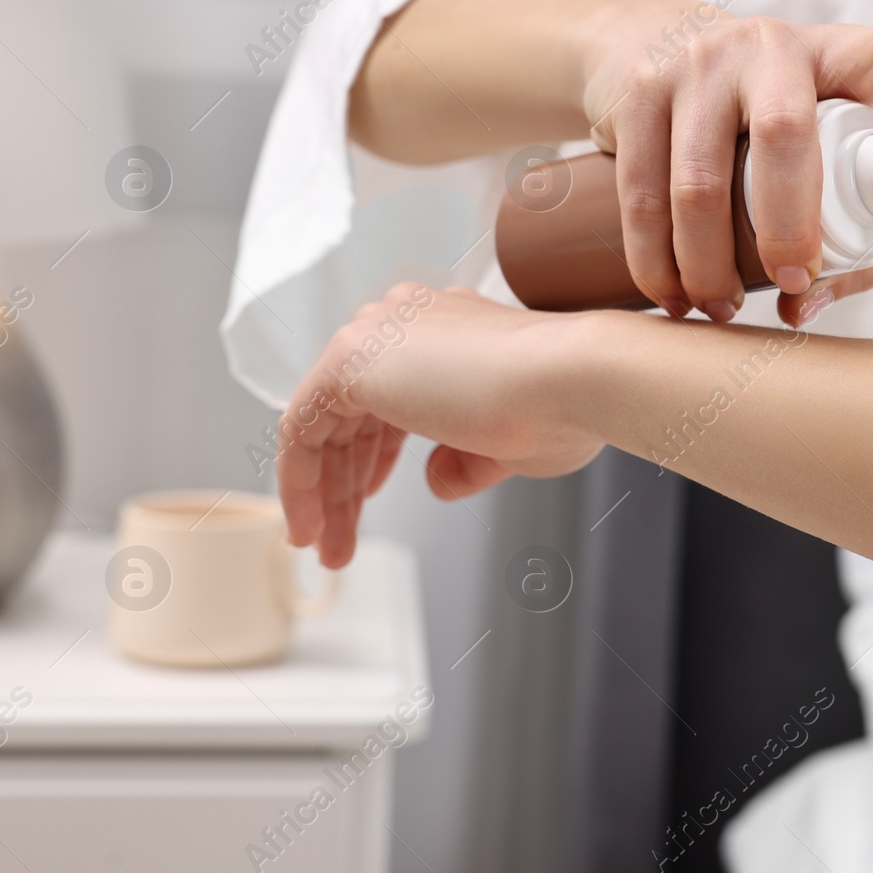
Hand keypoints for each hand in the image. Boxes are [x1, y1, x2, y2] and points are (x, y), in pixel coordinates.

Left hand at [276, 283, 601, 567]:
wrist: (573, 381)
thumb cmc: (563, 407)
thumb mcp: (508, 446)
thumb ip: (462, 458)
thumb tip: (436, 480)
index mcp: (443, 329)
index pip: (388, 397)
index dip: (374, 457)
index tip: (368, 500)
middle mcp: (404, 322)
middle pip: (352, 414)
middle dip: (345, 485)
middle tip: (340, 541)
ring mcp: (376, 335)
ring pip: (324, 424)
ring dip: (323, 492)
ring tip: (326, 549)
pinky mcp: (350, 360)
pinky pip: (302, 428)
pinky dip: (299, 480)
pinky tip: (309, 524)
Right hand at [579, 0, 872, 324]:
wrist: (651, 44)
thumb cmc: (759, 115)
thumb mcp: (815, 143)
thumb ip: (842, 230)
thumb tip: (806, 304)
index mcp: (842, 54)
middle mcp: (772, 46)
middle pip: (786, 133)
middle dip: (789, 227)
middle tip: (792, 283)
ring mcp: (699, 64)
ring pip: (699, 179)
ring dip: (710, 263)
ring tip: (722, 307)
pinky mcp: (639, 93)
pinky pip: (643, 192)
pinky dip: (656, 260)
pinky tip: (672, 293)